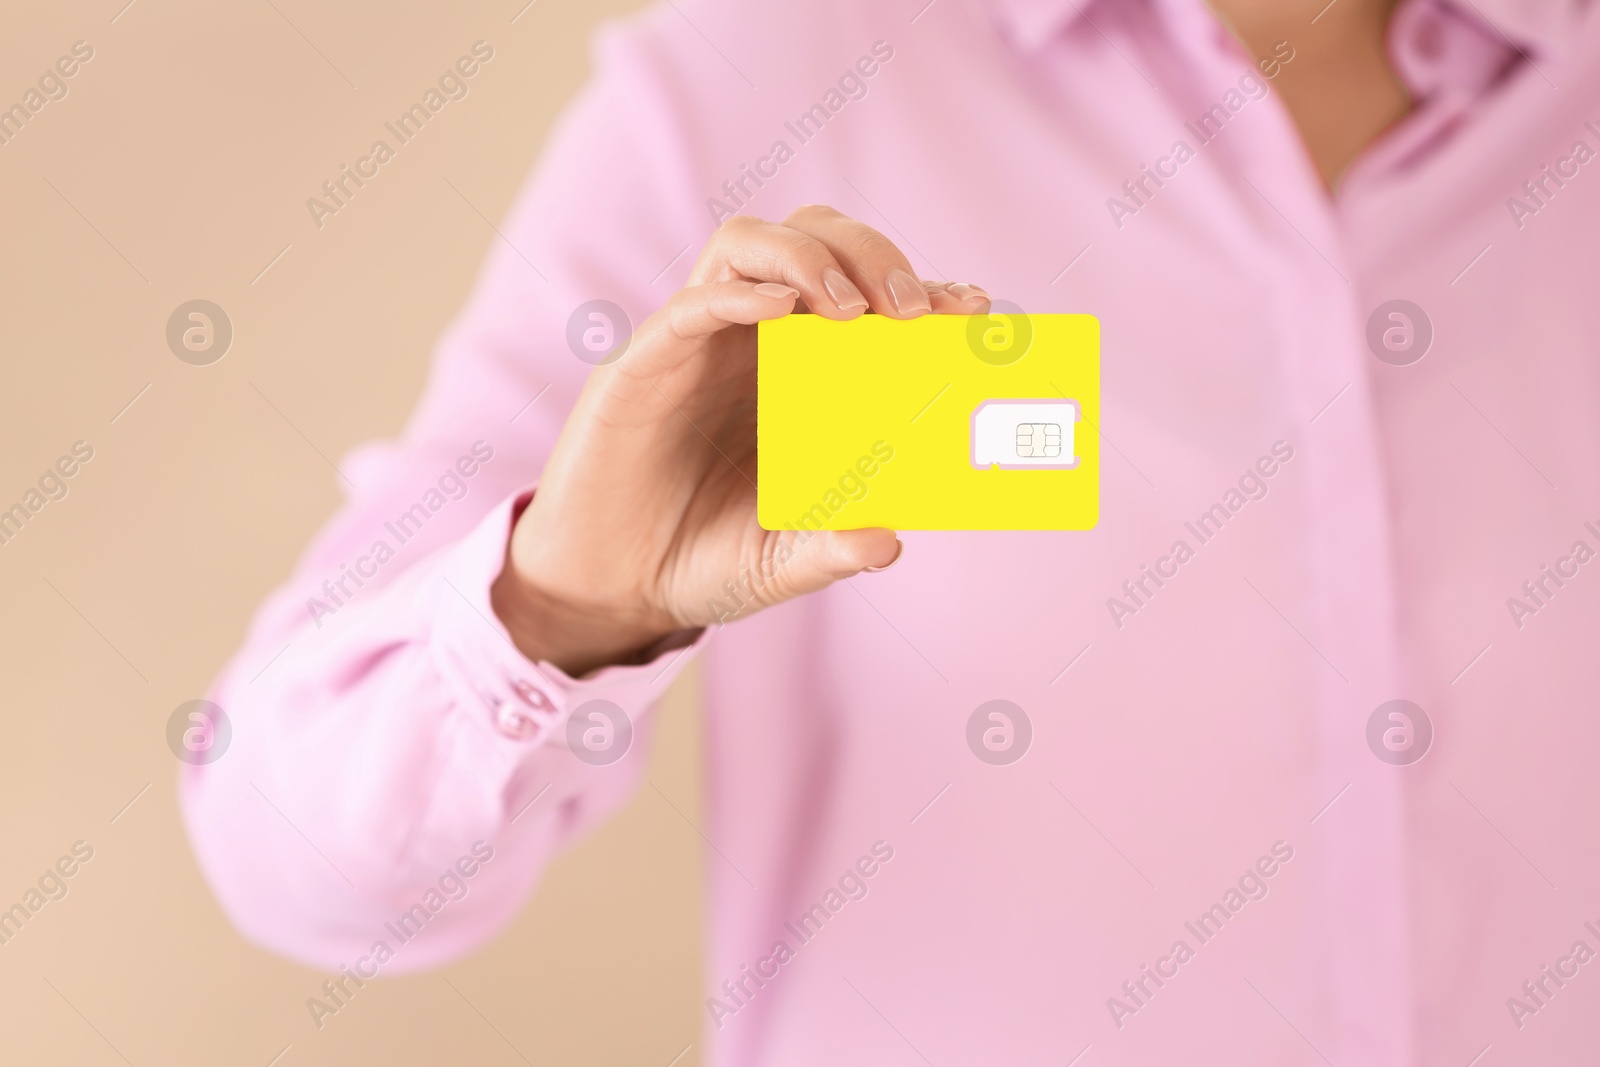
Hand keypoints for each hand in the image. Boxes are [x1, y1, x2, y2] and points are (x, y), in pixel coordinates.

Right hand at [491, 205, 990, 675]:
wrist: (611, 588)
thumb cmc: (700, 561)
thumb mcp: (781, 562)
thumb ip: (831, 550)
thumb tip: (890, 542)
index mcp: (800, 372)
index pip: (867, 296)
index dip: (923, 289)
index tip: (973, 309)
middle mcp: (753, 341)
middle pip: (815, 239)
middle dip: (873, 254)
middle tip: (913, 310)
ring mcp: (698, 343)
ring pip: (750, 242)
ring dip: (810, 256)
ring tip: (853, 309)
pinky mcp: (645, 362)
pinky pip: (693, 302)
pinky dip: (740, 293)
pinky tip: (779, 312)